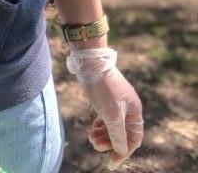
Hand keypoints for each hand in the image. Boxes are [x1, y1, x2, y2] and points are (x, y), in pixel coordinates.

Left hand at [67, 47, 142, 169]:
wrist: (90, 63)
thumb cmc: (103, 88)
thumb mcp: (112, 115)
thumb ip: (118, 134)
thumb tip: (122, 150)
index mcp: (135, 111)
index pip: (133, 139)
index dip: (123, 151)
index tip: (111, 161)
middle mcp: (128, 109)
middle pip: (122, 135)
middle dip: (109, 142)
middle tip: (95, 144)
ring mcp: (116, 105)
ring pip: (112, 128)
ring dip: (102, 136)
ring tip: (91, 137)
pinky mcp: (105, 101)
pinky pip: (106, 120)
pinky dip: (99, 127)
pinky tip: (92, 129)